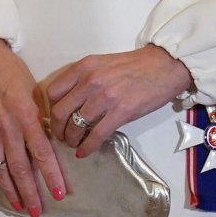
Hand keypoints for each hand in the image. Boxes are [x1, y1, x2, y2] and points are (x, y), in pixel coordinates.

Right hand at [0, 37, 66, 216]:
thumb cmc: (9, 70)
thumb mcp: (34, 90)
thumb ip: (41, 118)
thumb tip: (49, 142)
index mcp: (26, 116)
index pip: (42, 154)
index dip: (52, 176)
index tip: (60, 194)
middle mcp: (6, 127)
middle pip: (20, 168)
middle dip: (31, 192)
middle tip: (40, 211)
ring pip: (0, 168)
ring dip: (11, 190)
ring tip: (20, 206)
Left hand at [44, 46, 192, 156]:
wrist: (164, 66)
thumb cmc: (135, 66)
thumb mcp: (103, 64)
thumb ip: (85, 79)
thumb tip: (72, 102)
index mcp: (84, 67)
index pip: (53, 92)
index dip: (51, 109)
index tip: (56, 117)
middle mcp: (90, 81)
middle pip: (59, 112)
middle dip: (57, 129)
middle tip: (61, 136)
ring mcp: (105, 97)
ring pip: (75, 126)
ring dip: (71, 140)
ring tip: (74, 144)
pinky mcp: (121, 112)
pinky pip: (96, 135)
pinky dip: (87, 147)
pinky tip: (84, 152)